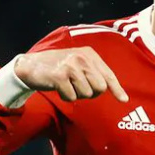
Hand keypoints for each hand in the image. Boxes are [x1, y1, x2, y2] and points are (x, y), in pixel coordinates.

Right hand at [14, 47, 128, 102]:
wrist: (30, 66)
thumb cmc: (58, 67)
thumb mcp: (78, 64)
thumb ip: (94, 73)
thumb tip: (112, 90)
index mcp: (89, 54)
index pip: (108, 74)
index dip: (117, 89)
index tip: (124, 100)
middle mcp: (82, 58)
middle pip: (99, 88)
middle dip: (90, 93)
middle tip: (78, 87)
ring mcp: (71, 66)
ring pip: (86, 94)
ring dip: (76, 94)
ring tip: (66, 84)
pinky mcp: (60, 76)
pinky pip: (72, 97)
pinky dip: (66, 96)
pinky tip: (58, 87)